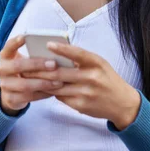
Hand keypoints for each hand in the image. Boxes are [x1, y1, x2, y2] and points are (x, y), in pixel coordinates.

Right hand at [0, 35, 62, 115]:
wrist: (11, 92)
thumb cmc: (23, 71)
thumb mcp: (23, 60)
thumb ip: (33, 55)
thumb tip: (55, 49)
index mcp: (5, 57)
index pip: (8, 47)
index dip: (15, 42)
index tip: (25, 36)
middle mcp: (2, 69)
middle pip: (18, 66)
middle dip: (37, 65)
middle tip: (54, 64)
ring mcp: (5, 85)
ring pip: (25, 84)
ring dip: (43, 83)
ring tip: (59, 81)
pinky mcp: (11, 99)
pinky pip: (29, 97)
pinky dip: (43, 94)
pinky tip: (54, 91)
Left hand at [24, 42, 139, 129]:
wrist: (122, 103)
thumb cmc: (107, 78)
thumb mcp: (99, 63)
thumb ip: (81, 58)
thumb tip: (56, 52)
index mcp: (96, 63)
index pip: (77, 53)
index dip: (62, 49)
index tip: (48, 44)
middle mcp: (91, 78)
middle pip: (61, 73)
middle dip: (41, 70)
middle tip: (27, 65)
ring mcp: (86, 93)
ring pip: (57, 86)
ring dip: (42, 82)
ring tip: (29, 76)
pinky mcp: (80, 106)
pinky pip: (61, 97)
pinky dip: (51, 91)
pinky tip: (42, 87)